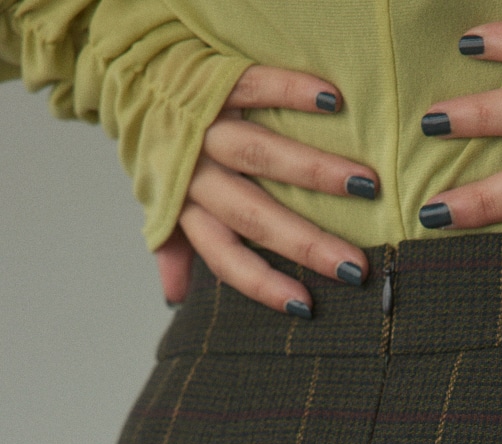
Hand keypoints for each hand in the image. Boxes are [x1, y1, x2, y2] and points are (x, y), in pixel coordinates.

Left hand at [156, 65, 379, 314]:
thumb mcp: (158, 201)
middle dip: (305, 243)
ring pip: (261, 154)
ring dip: (316, 171)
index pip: (225, 255)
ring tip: (365, 185)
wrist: (129, 74)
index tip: (307, 305)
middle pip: (254, 215)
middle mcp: (196, 171)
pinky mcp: (217, 78)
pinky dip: (293, 91)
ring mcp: (207, 124)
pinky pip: (255, 85)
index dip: (262, 283)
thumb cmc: (159, 147)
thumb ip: (172, 247)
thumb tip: (176, 299)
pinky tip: (334, 102)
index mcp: (187, 208)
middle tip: (354, 265)